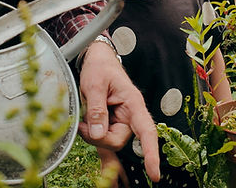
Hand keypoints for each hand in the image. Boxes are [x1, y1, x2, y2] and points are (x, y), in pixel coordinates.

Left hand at [77, 42, 159, 182]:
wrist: (98, 60)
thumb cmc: (100, 68)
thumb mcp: (94, 84)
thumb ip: (96, 109)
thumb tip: (97, 134)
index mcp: (133, 103)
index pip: (146, 131)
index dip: (151, 153)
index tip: (154, 174)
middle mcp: (131, 115)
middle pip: (117, 140)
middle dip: (97, 138)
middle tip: (81, 124)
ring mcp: (121, 120)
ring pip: (108, 140)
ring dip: (92, 134)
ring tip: (83, 117)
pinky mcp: (112, 123)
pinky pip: (104, 137)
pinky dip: (93, 134)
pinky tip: (87, 127)